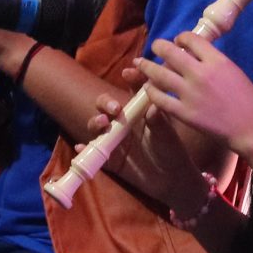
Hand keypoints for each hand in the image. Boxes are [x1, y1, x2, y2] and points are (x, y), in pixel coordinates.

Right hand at [88, 66, 218, 216]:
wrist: (170, 181)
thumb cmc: (171, 151)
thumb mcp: (167, 136)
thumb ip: (159, 122)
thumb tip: (153, 107)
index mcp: (138, 112)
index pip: (132, 90)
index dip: (130, 79)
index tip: (128, 72)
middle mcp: (122, 123)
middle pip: (106, 106)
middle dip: (105, 102)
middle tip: (114, 108)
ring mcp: (113, 140)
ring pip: (97, 127)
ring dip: (95, 121)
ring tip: (102, 124)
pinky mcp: (109, 159)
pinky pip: (92, 154)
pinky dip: (84, 150)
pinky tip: (81, 147)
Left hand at [135, 34, 252, 160]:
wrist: (251, 128)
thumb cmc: (248, 99)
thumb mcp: (233, 71)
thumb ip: (213, 61)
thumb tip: (193, 55)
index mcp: (217, 60)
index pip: (191, 39)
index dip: (180, 37)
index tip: (177, 41)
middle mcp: (201, 73)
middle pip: (170, 52)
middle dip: (158, 46)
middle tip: (154, 46)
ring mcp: (190, 94)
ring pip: (159, 74)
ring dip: (147, 66)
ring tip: (140, 63)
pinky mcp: (184, 113)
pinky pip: (160, 98)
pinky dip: (151, 90)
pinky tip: (149, 87)